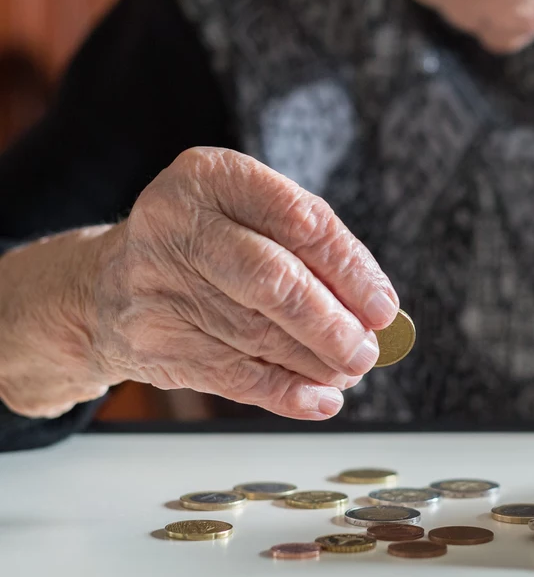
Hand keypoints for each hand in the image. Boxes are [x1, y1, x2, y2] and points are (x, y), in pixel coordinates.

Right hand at [81, 147, 398, 418]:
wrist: (106, 285)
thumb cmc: (206, 244)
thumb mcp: (247, 217)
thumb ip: (310, 250)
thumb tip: (375, 310)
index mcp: (211, 176)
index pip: (299, 220)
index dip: (350, 269)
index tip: (384, 307)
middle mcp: (176, 224)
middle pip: (273, 281)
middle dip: (331, 323)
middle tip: (367, 351)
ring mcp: (156, 284)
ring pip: (257, 334)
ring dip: (316, 362)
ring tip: (349, 370)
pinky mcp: (151, 341)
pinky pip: (233, 375)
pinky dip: (285, 392)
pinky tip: (319, 399)